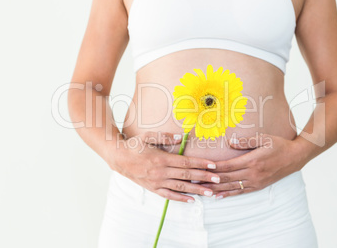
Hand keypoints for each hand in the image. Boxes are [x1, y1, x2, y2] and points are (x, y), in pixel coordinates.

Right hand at [106, 131, 220, 202]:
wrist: (118, 158)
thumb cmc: (134, 145)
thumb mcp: (147, 136)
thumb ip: (164, 136)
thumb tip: (181, 137)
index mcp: (161, 159)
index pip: (185, 162)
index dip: (200, 164)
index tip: (213, 165)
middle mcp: (160, 172)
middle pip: (186, 176)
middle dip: (204, 178)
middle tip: (218, 180)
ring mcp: (157, 182)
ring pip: (180, 187)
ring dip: (196, 190)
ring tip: (210, 192)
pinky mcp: (153, 188)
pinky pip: (169, 195)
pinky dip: (180, 198)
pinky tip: (191, 200)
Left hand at [202, 133, 303, 198]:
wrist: (295, 157)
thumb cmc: (279, 145)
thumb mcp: (264, 138)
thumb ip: (246, 141)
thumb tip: (230, 142)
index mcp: (252, 161)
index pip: (228, 165)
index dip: (214, 167)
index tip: (202, 168)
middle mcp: (252, 173)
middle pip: (226, 178)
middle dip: (209, 180)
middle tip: (195, 180)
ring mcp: (255, 181)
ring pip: (231, 187)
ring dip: (216, 189)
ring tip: (201, 190)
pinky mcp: (258, 186)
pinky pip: (240, 192)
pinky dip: (228, 194)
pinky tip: (218, 196)